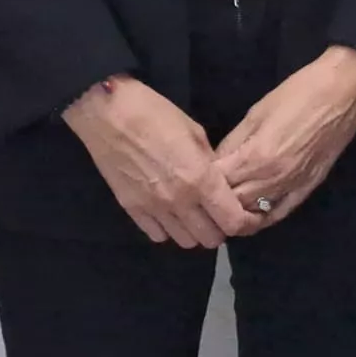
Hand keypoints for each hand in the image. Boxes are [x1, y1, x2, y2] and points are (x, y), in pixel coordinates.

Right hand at [62, 77, 255, 247]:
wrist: (109, 114)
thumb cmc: (156, 114)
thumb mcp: (195, 132)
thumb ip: (210, 163)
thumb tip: (218, 181)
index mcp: (200, 179)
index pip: (232, 221)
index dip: (243, 221)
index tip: (245, 213)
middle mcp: (179, 201)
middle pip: (210, 239)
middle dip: (220, 228)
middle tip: (219, 213)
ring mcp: (153, 209)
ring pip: (185, 242)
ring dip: (194, 231)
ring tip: (194, 214)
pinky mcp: (131, 210)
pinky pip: (157, 235)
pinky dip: (168, 229)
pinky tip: (169, 213)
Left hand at [215, 46, 355, 228]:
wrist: (344, 92)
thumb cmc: (298, 93)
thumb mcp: (257, 112)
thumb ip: (234, 142)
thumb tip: (216, 162)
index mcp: (256, 157)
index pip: (217, 184)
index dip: (201, 181)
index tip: (193, 175)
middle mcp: (272, 180)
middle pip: (231, 205)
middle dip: (214, 200)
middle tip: (203, 192)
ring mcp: (292, 188)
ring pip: (253, 216)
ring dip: (235, 211)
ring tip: (223, 203)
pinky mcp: (308, 189)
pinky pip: (278, 214)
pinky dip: (261, 217)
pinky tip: (251, 211)